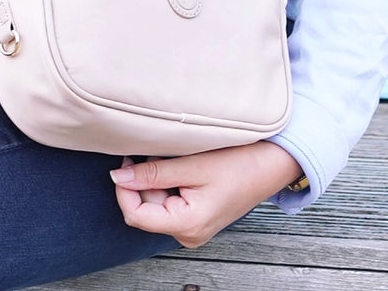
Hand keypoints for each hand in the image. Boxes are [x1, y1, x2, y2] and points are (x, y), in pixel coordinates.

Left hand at [110, 141, 303, 248]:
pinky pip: (170, 203)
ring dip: (156, 180)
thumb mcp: (192, 165)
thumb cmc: (237, 164)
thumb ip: (153, 173)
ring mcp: (193, 228)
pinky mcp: (197, 218)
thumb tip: (117, 177)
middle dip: (143, 181)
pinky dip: (168, 183)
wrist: (270, 165)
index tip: (125, 162)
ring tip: (175, 159)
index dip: (124, 189)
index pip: (136, 216)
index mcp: (187, 226)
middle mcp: (188, 234)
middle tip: (155, 152)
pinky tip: (181, 168)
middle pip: (145, 210)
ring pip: (156, 205)